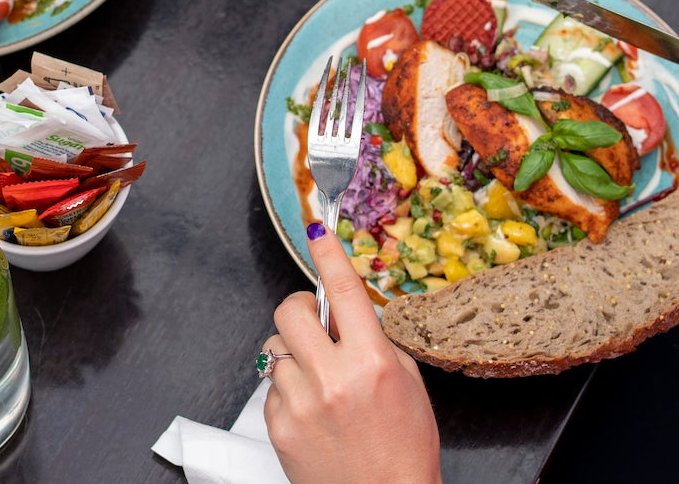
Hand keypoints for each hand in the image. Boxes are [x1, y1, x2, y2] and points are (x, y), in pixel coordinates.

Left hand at [263, 224, 442, 483]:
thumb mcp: (408, 384)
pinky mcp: (279, 426)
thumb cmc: (403, 448)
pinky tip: (312, 410)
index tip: (318, 230)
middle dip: (301, 309)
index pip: (344, 291)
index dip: (328, 254)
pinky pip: (270, 387)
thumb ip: (375, 342)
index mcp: (371, 362)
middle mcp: (332, 379)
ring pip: (275, 350)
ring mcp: (300, 403)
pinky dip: (288, 390)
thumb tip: (347, 312)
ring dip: (295, 355)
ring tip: (319, 381)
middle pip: (290, 311)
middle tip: (315, 323)